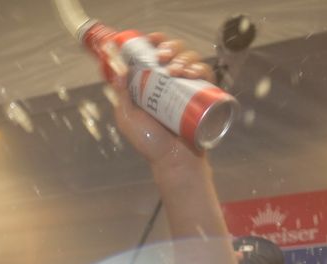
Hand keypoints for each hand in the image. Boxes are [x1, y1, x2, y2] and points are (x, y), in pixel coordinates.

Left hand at [111, 33, 216, 166]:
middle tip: (162, 57)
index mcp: (151, 83)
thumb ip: (121, 97)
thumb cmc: (149, 142)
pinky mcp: (205, 95)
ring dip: (184, 57)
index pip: (154, 54)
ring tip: (176, 70)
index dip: (154, 42)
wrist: (173, 160)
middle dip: (169, 48)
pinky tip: (191, 73)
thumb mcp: (128, 118)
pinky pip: (207, 74)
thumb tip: (118, 71)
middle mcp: (171, 81)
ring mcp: (188, 87)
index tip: (150, 40)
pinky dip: (201, 68)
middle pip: (175, 51)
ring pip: (191, 59)